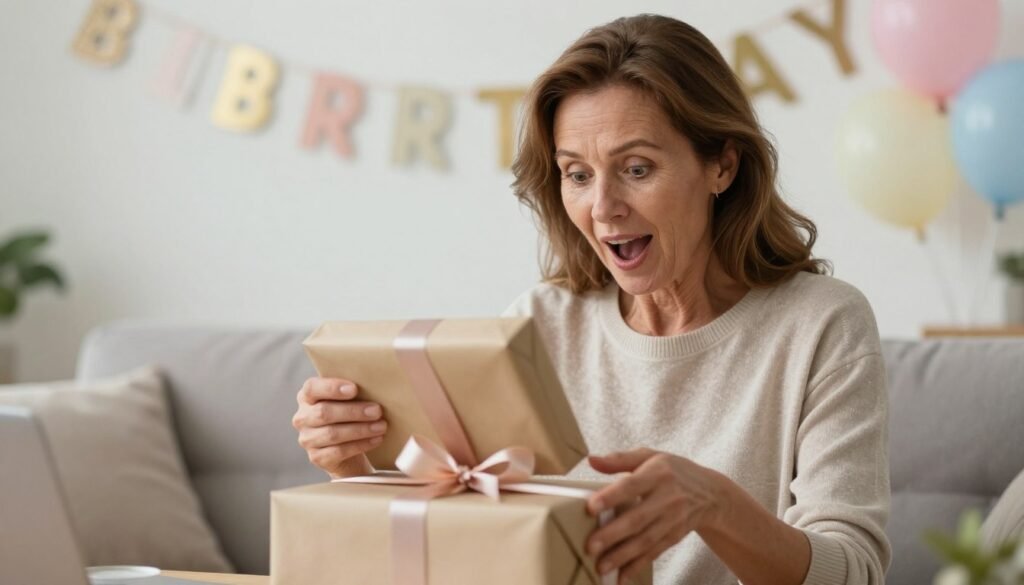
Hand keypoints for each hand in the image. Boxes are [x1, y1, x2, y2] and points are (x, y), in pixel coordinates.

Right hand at [291, 377, 387, 478]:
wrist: (349, 449)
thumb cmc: (349, 416)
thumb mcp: (347, 401)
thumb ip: (352, 392)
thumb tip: (374, 385)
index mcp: (307, 397)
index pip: (312, 388)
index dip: (332, 388)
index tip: (354, 389)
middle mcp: (302, 417)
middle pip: (324, 413)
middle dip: (353, 411)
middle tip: (377, 410)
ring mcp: (307, 439)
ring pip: (332, 434)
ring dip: (360, 429)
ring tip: (381, 426)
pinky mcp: (317, 457)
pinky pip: (338, 451)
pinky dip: (360, 445)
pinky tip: (376, 439)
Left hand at [585, 448, 726, 582]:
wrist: (711, 493)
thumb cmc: (673, 471)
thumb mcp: (650, 456)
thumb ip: (620, 459)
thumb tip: (591, 460)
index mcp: (658, 473)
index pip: (632, 485)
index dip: (612, 496)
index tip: (591, 507)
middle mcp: (667, 498)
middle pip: (637, 518)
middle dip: (613, 534)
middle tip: (591, 546)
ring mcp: (672, 520)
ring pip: (645, 540)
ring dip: (622, 555)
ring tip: (601, 566)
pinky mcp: (674, 536)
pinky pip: (654, 553)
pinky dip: (637, 566)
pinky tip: (621, 577)